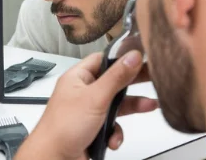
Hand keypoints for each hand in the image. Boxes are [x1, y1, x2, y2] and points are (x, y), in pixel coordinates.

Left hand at [16, 51, 157, 159]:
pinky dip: (116, 132)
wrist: (53, 159)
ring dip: (129, 109)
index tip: (141, 56)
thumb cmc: (62, 128)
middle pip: (113, 82)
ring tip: (148, 106)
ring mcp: (87, 111)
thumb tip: (132, 56)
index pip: (103, 59)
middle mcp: (82, 92)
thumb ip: (117, 77)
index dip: (122, 58)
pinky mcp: (92, 129)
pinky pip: (112, 125)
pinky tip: (113, 138)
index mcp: (78, 78)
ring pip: (115, 105)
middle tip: (153, 78)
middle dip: (132, 83)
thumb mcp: (95, 97)